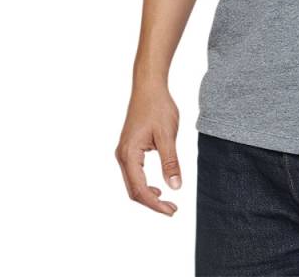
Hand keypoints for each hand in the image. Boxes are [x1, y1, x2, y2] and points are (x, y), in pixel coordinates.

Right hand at [116, 82, 181, 215]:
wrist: (148, 87)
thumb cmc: (157, 107)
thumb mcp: (168, 135)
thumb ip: (171, 162)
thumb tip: (176, 186)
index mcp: (129, 154)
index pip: (139, 189)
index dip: (155, 204)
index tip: (172, 210)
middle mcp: (122, 155)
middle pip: (133, 190)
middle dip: (152, 203)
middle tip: (172, 209)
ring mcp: (124, 152)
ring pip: (133, 183)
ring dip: (148, 195)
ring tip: (167, 201)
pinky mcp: (129, 148)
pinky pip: (134, 173)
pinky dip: (144, 184)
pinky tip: (158, 187)